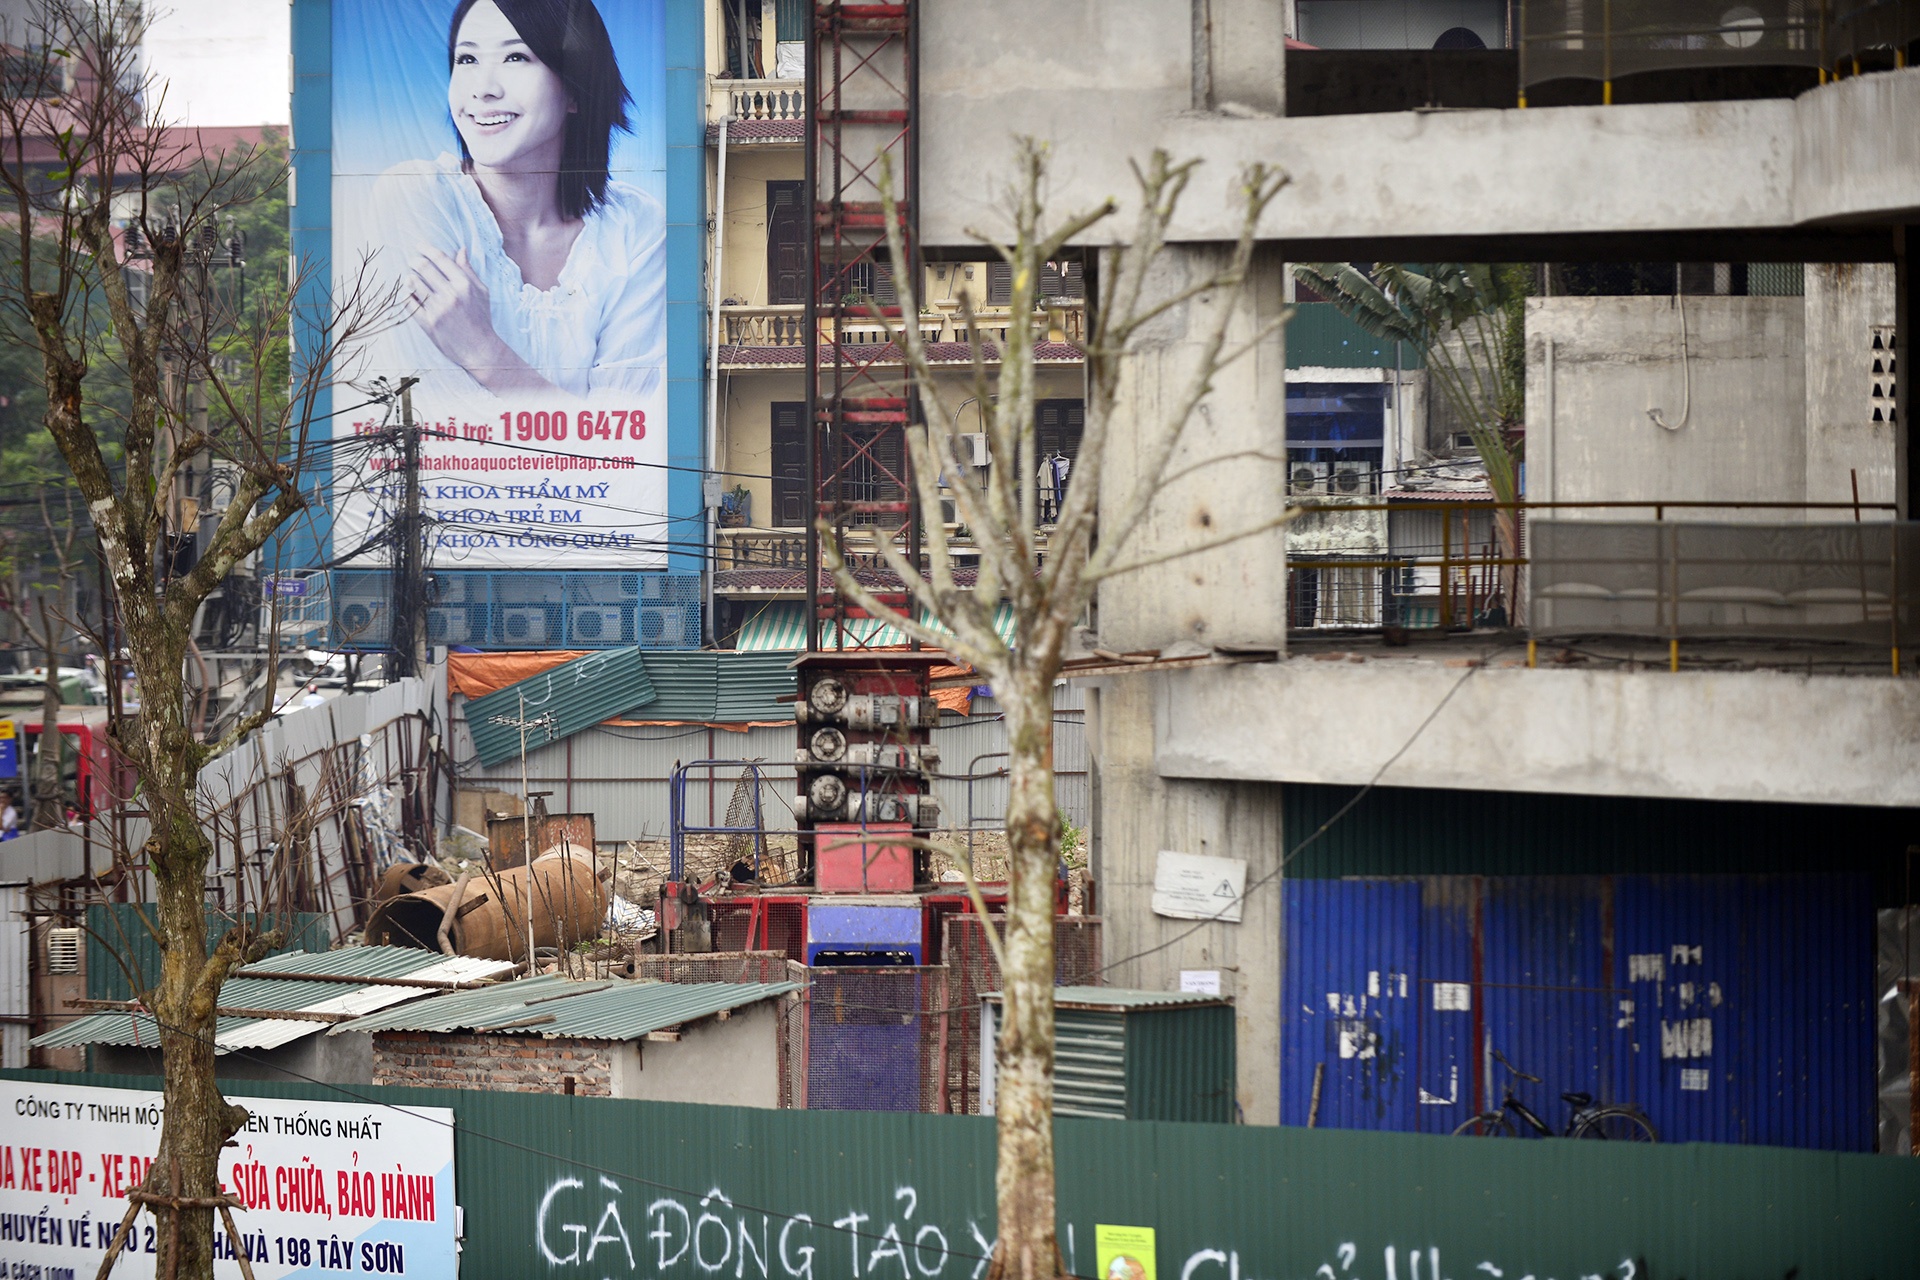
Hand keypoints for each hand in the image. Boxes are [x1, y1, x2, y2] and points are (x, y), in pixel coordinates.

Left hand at [407, 246, 509, 376]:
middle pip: (424, 267)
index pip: (440, 259)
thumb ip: (469, 271)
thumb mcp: (482, 292)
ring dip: (410, 277)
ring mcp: (438, 309)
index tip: (419, 246)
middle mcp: (451, 295)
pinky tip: (410, 293)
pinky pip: (409, 302)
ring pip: (414, 283)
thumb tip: (460, 250)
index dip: (426, 249)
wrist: (479, 349)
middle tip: (412, 261)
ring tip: (411, 277)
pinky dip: (407, 295)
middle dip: (415, 261)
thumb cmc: (481, 319)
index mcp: (464, 285)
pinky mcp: (428, 323)